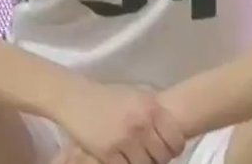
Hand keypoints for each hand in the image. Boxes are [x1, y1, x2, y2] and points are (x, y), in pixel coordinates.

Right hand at [49, 81, 185, 163]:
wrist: (76, 98)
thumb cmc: (108, 96)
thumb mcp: (138, 94)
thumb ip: (156, 109)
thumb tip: (175, 126)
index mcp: (152, 109)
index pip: (176, 140)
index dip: (174, 149)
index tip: (169, 150)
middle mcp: (141, 125)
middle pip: (162, 156)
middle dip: (159, 158)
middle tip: (153, 156)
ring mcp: (124, 140)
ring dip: (143, 163)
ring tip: (138, 157)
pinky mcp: (107, 152)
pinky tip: (124, 159)